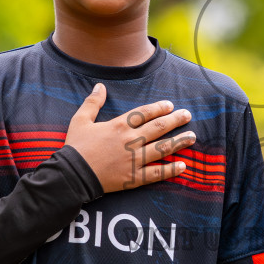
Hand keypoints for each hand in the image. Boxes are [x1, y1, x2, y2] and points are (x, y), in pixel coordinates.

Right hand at [65, 84, 196, 192]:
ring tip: (192, 137)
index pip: (145, 113)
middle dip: (175, 120)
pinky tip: (182, 166)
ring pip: (162, 148)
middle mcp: (130, 140)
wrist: (71, 175)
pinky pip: (156, 173)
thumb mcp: (80, 120)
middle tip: (187, 115)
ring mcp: (133, 159)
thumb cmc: (75, 147)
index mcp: (119, 125)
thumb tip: (99, 86)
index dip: (159, 108)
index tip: (170, 105)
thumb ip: (92, 102)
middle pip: (158, 128)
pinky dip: (170, 170)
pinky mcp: (133, 177)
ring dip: (179, 141)